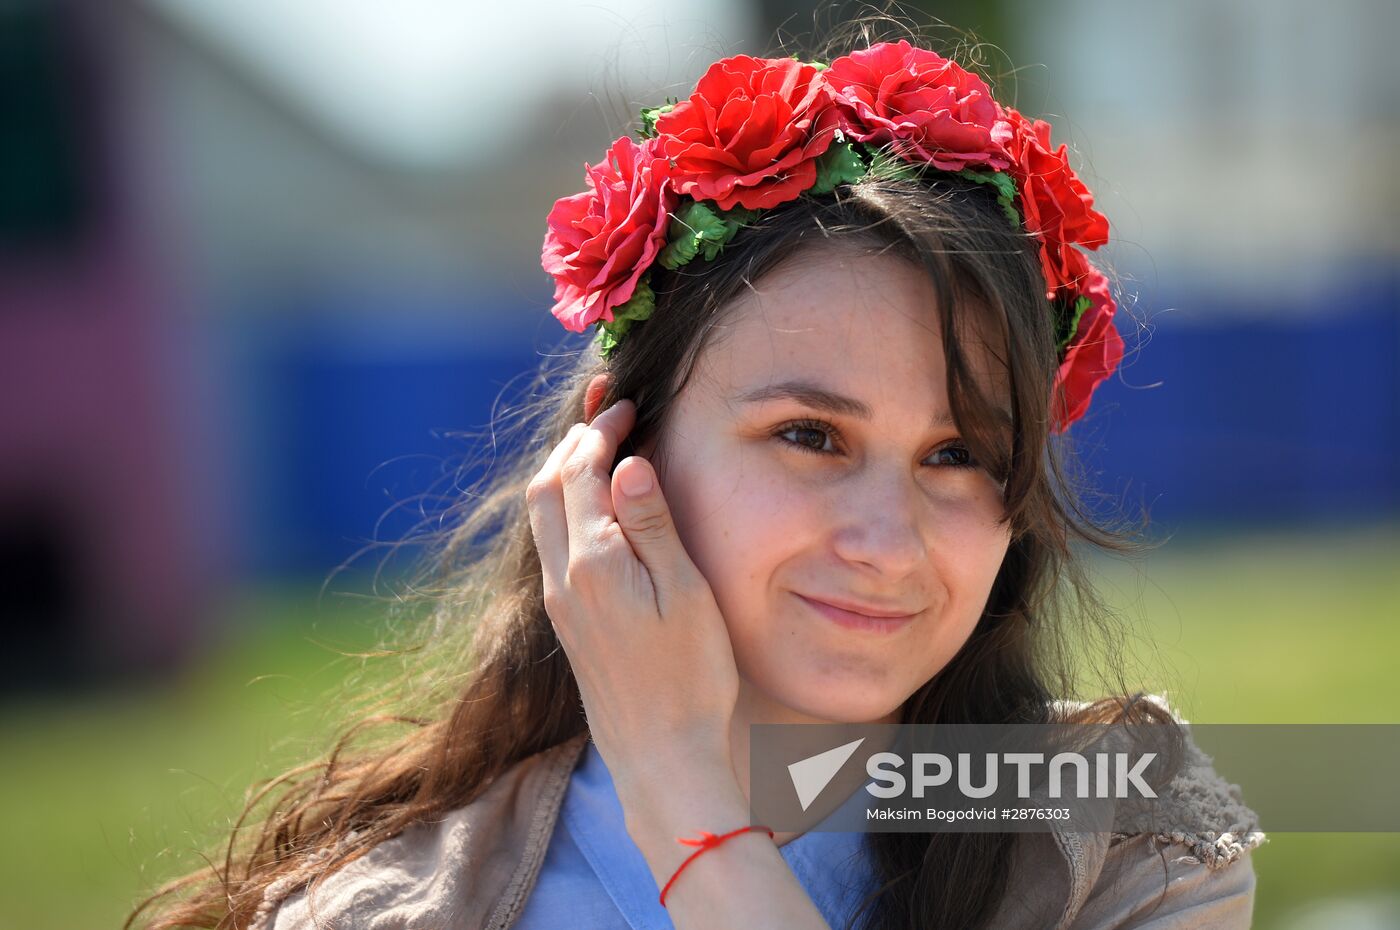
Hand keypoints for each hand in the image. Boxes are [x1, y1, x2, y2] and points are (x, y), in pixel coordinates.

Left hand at [525, 376, 741, 788]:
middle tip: (608, 416)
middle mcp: (564, 578)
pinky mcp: (568, 622)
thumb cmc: (689, 676)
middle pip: (545, 487)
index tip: (626, 405)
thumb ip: (651, 525)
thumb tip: (626, 464)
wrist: (662, 756)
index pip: (581, 473)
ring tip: (597, 450)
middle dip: (572, 443)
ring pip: (541, 516)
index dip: (600, 431)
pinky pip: (551, 544)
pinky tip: (594, 509)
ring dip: (562, 474)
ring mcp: (560, 602)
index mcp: (593, 563)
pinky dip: (564, 507)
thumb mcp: (684, 592)